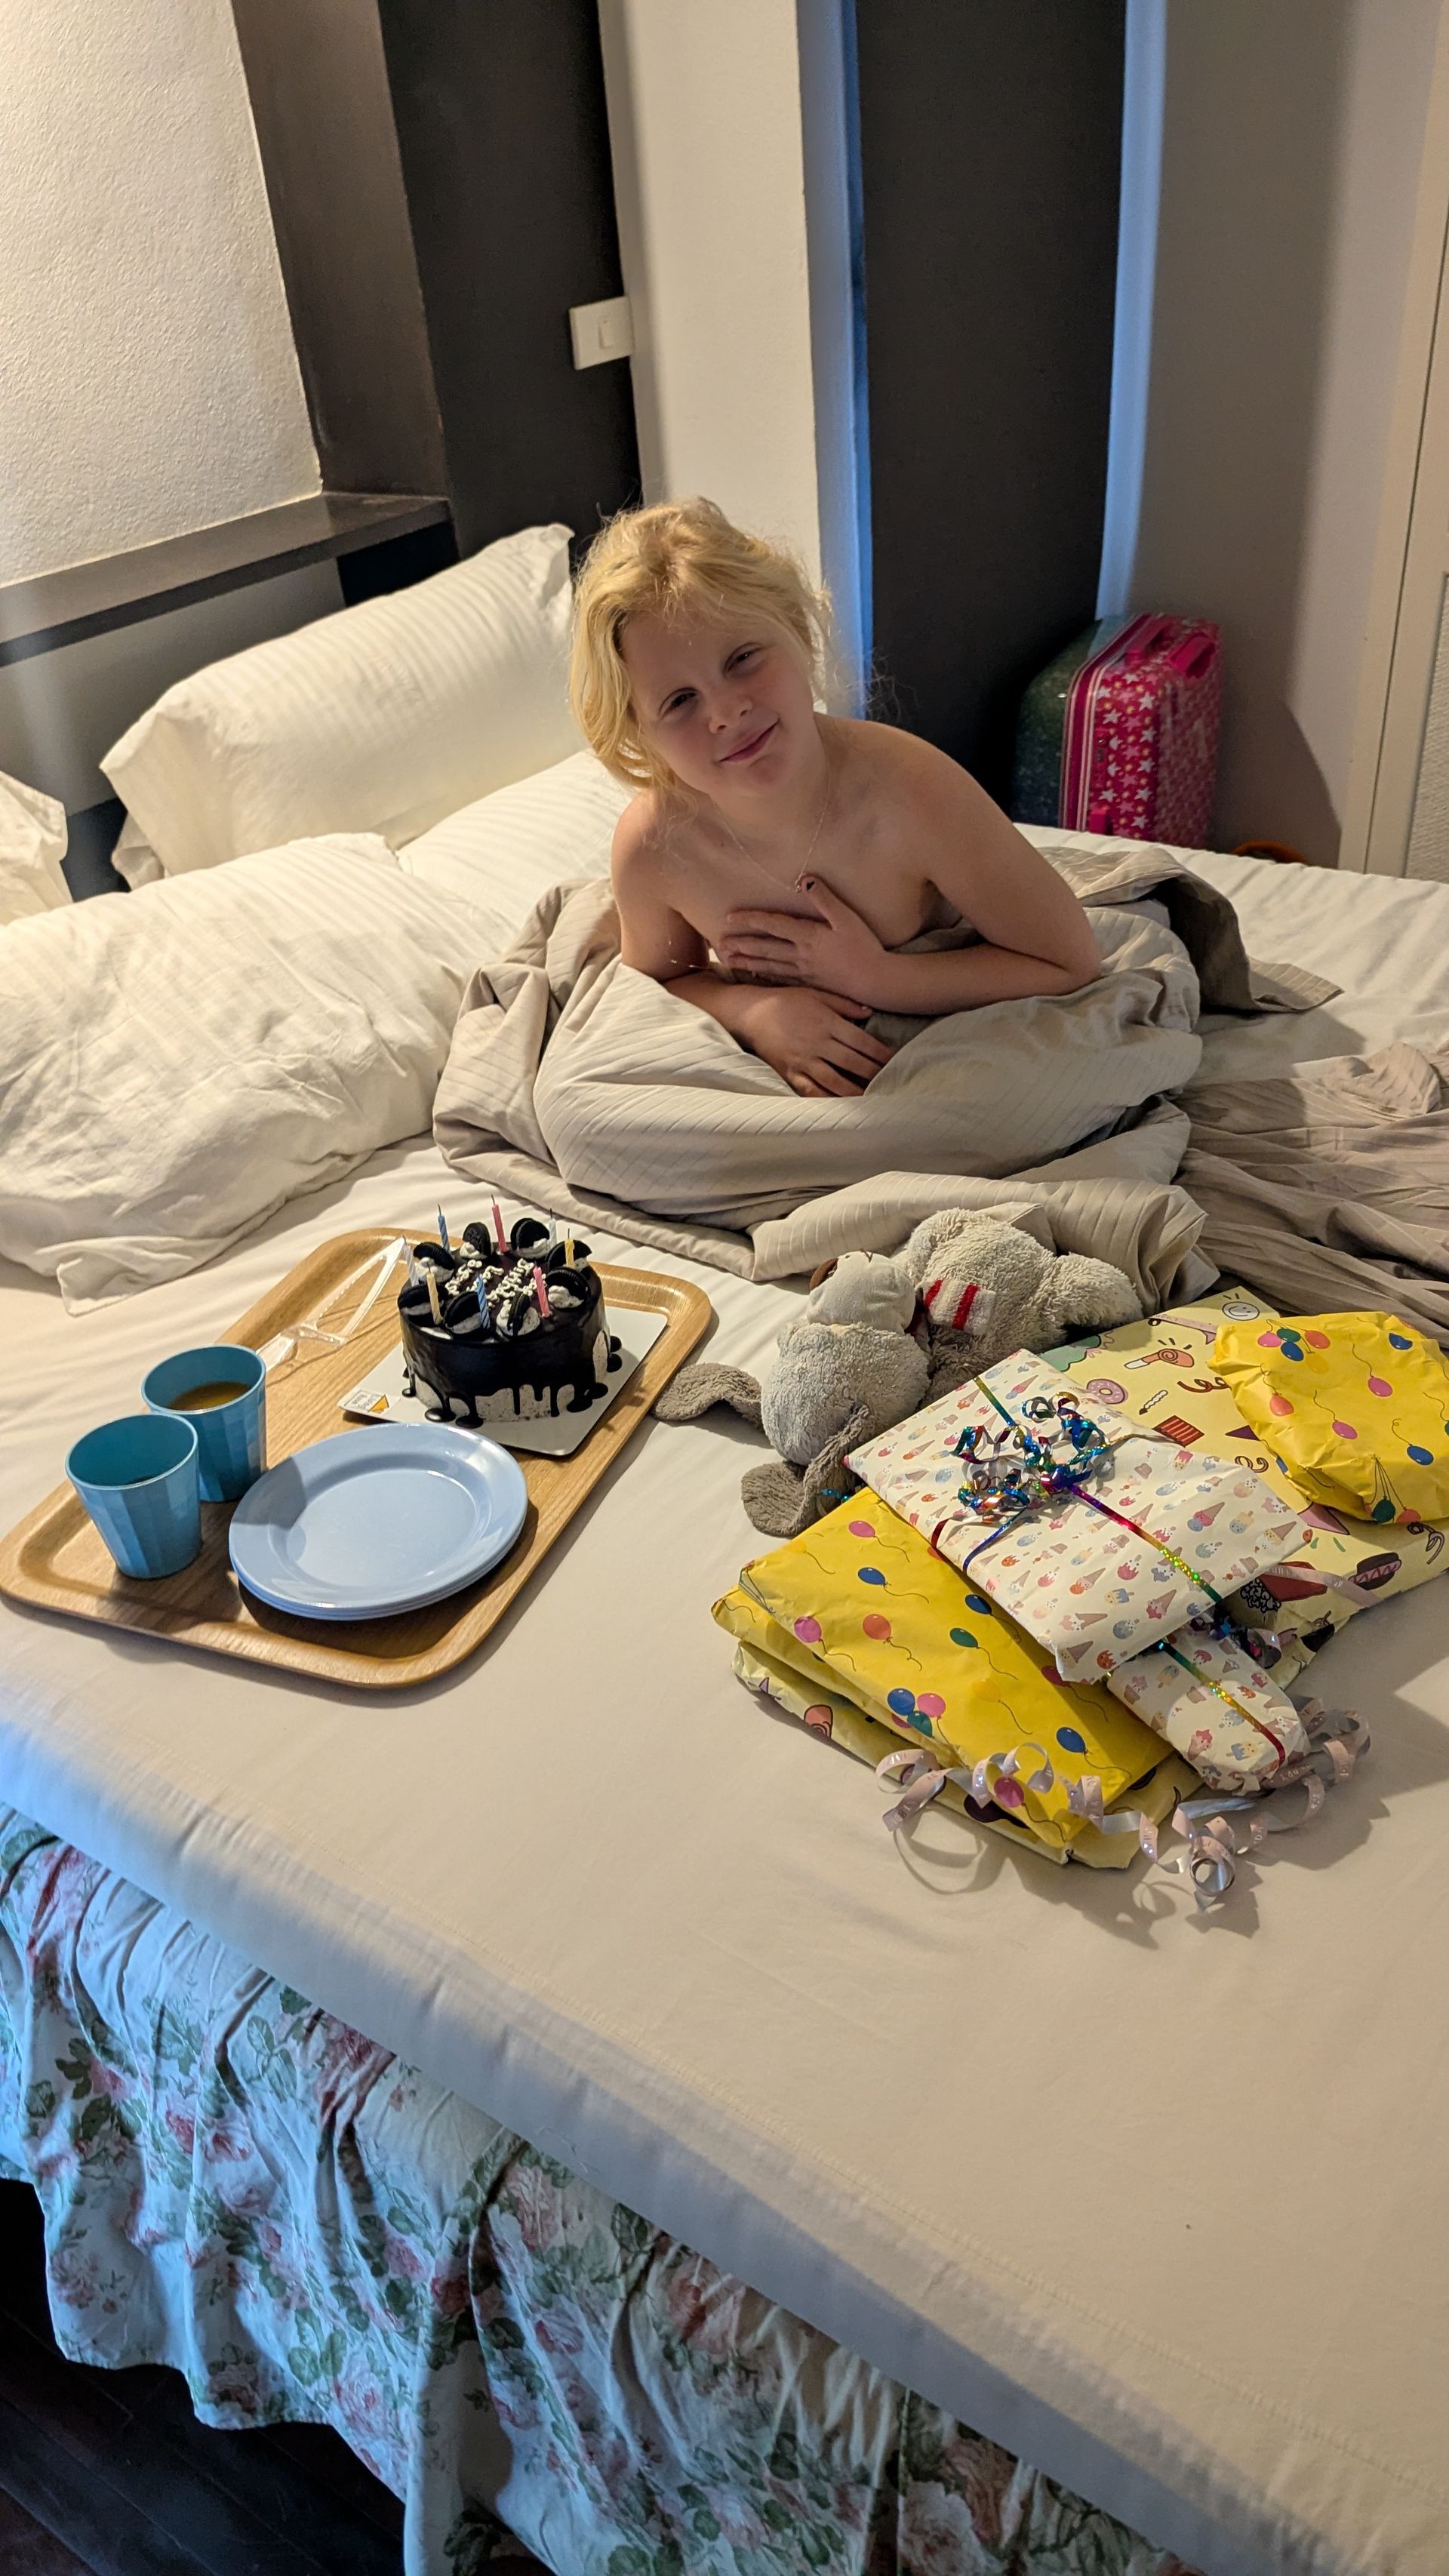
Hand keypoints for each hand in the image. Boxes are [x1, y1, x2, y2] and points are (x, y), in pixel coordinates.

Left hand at [717, 877, 886, 1004]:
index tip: (730, 918)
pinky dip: (765, 976)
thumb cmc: (864, 947)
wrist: (876, 981)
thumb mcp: (847, 917)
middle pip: (765, 948)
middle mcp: (801, 955)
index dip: (751, 920)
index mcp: (808, 936)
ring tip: (728, 960)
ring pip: (769, 965)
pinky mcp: (810, 984)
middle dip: (741, 943)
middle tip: (719, 943)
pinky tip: (755, 974)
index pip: (773, 925)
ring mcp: (804, 972)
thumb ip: (824, 898)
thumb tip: (804, 879)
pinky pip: (781, 979)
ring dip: (747, 961)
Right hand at [738, 984, 895, 1097]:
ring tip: (871, 1097)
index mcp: (827, 1023)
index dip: (880, 1053)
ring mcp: (803, 1061)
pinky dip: (826, 1099)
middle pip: (852, 1063)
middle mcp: (817, 1044)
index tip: (894, 1060)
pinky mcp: (790, 1073)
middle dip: (873, 1073)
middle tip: (889, 1081)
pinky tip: (839, 1105)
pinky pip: (810, 1090)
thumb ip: (844, 1004)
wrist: (751, 1013)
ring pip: (834, 1081)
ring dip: (854, 1091)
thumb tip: (870, 1012)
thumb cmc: (785, 1001)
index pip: (861, 1042)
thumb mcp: (816, 994)